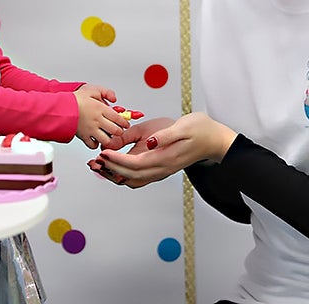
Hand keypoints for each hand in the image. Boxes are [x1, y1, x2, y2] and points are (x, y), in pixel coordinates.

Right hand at [73, 84, 131, 149]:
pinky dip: (96, 144)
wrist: (60, 108)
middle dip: (119, 131)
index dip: (124, 122)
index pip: (118, 118)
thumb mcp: (92, 90)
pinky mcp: (83, 136)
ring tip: (108, 136)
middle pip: (115, 131)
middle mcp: (97, 121)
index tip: (125, 124)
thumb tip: (114, 99)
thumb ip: (106, 92)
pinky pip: (93, 145)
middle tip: (118, 130)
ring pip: (106, 140)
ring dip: (109, 139)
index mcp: (100, 109)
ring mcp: (90, 130)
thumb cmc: (75, 99)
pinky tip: (96, 140)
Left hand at [95, 112, 236, 187]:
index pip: (134, 164)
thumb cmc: (200, 130)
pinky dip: (123, 173)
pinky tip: (115, 164)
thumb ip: (164, 135)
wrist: (214, 139)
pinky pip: (138, 177)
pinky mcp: (161, 168)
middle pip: (130, 176)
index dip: (116, 160)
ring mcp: (161, 171)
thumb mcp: (183, 126)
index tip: (102, 153)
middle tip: (93, 161)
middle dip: (110, 170)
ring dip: (115, 174)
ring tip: (99, 165)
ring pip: (132, 180)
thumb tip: (150, 142)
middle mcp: (162, 169)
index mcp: (165, 158)